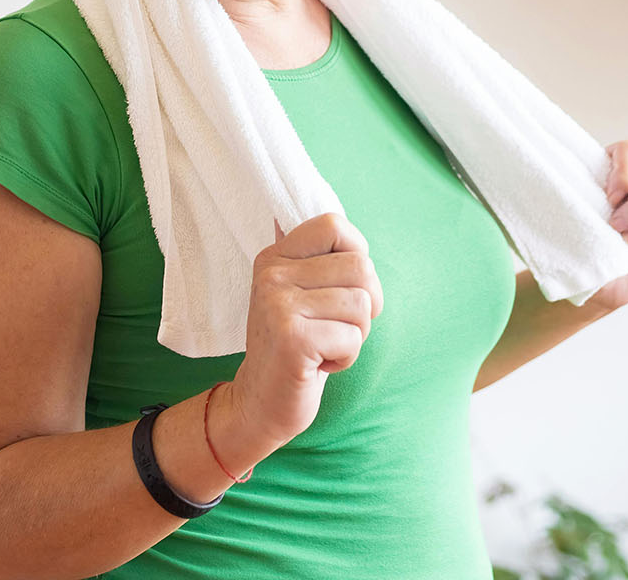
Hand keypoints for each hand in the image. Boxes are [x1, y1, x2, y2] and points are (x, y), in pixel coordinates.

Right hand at [230, 212, 383, 446]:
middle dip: (366, 304)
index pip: (335, 225)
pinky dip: (346, 357)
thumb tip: (345, 225)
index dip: (357, 256)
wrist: (260, 402)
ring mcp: (278, 304)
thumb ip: (320, 261)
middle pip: (361, 267)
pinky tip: (319, 363)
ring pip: (362, 304)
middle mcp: (272, 274)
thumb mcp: (301, 293)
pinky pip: (352, 337)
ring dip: (356, 334)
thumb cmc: (298, 346)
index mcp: (275, 255)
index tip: (343, 288)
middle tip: (337, 327)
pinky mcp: (291, 338)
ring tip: (325, 345)